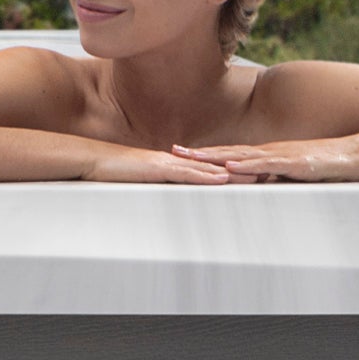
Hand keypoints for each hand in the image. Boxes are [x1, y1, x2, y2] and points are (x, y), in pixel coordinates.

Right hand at [84, 147, 240, 184]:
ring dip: (231, 173)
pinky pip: (186, 174)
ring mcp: (167, 164)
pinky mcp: (158, 169)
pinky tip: (222, 180)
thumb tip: (169, 199)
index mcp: (172, 165)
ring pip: (206, 169)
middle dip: (240, 170)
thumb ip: (157, 188)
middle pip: (213, 166)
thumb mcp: (140, 182)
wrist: (91, 160)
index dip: (229, 171)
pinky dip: (206, 177)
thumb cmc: (111, 173)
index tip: (251, 174)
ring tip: (255, 176)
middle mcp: (174, 162)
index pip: (206, 169)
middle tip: (266, 173)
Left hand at [176, 139, 358, 183]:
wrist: (351, 156)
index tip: (182, 155)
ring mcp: (278, 155)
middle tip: (173, 151)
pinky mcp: (291, 162)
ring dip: (215, 156)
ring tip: (191, 157)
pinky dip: (246, 164)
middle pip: (228, 152)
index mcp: (266, 156)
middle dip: (200, 153)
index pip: (230, 155)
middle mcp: (268, 152)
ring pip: (240, 155)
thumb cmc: (323, 167)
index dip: (206, 156)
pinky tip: (229, 166)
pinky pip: (264, 163)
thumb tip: (257, 191)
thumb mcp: (292, 177)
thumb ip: (273, 181)